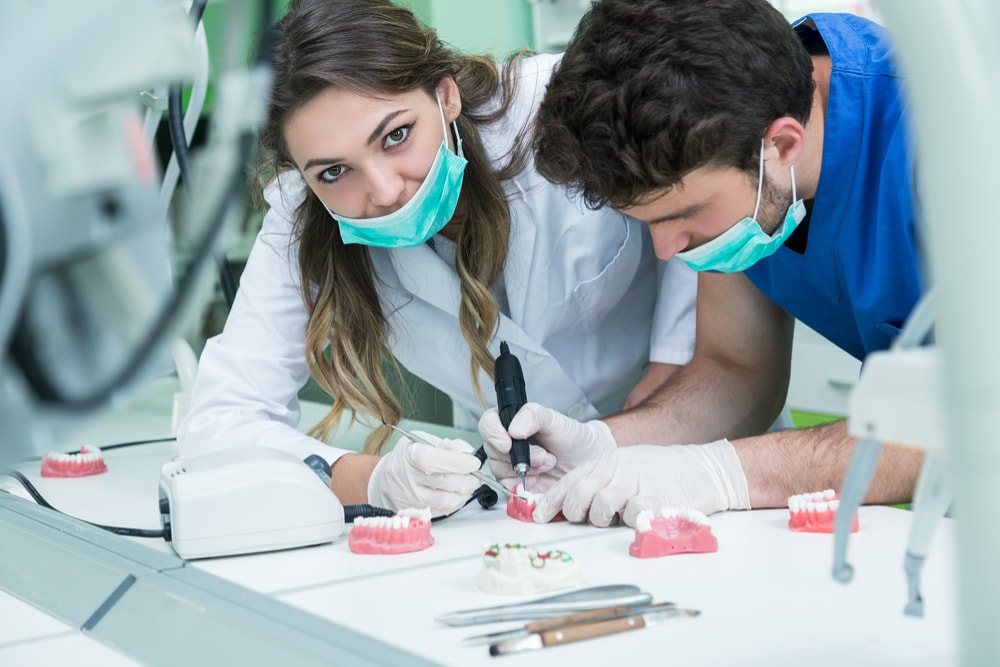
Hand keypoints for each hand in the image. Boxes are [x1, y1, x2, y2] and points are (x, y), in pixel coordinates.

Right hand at [367, 431, 481, 517]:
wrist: (385, 481)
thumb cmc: (405, 459)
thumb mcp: (421, 441)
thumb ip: (446, 445)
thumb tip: (466, 452)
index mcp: (409, 457)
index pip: (436, 461)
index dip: (459, 462)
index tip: (473, 462)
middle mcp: (409, 479)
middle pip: (445, 482)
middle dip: (469, 479)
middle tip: (476, 475)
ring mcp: (412, 499)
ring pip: (447, 499)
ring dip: (465, 492)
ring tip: (470, 484)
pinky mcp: (417, 512)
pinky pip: (444, 510)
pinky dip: (457, 502)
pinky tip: (459, 493)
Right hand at [478, 402, 616, 493]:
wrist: (588, 461)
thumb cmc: (571, 437)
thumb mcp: (554, 419)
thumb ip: (533, 416)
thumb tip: (513, 429)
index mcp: (510, 422)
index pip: (488, 424)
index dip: (493, 434)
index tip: (508, 443)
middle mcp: (506, 444)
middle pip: (492, 451)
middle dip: (519, 456)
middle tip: (543, 456)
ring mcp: (510, 465)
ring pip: (500, 471)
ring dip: (526, 470)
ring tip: (548, 463)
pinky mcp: (517, 485)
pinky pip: (509, 488)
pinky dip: (525, 485)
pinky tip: (541, 479)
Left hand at [533, 440, 749, 526]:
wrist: (703, 468)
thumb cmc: (663, 471)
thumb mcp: (627, 465)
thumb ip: (602, 479)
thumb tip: (571, 502)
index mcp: (609, 460)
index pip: (571, 480)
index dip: (551, 500)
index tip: (539, 516)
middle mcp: (619, 468)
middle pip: (580, 493)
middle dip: (574, 512)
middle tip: (580, 519)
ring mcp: (637, 483)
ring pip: (601, 506)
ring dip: (601, 519)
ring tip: (612, 518)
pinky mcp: (656, 499)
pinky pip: (631, 516)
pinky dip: (628, 523)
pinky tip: (634, 520)